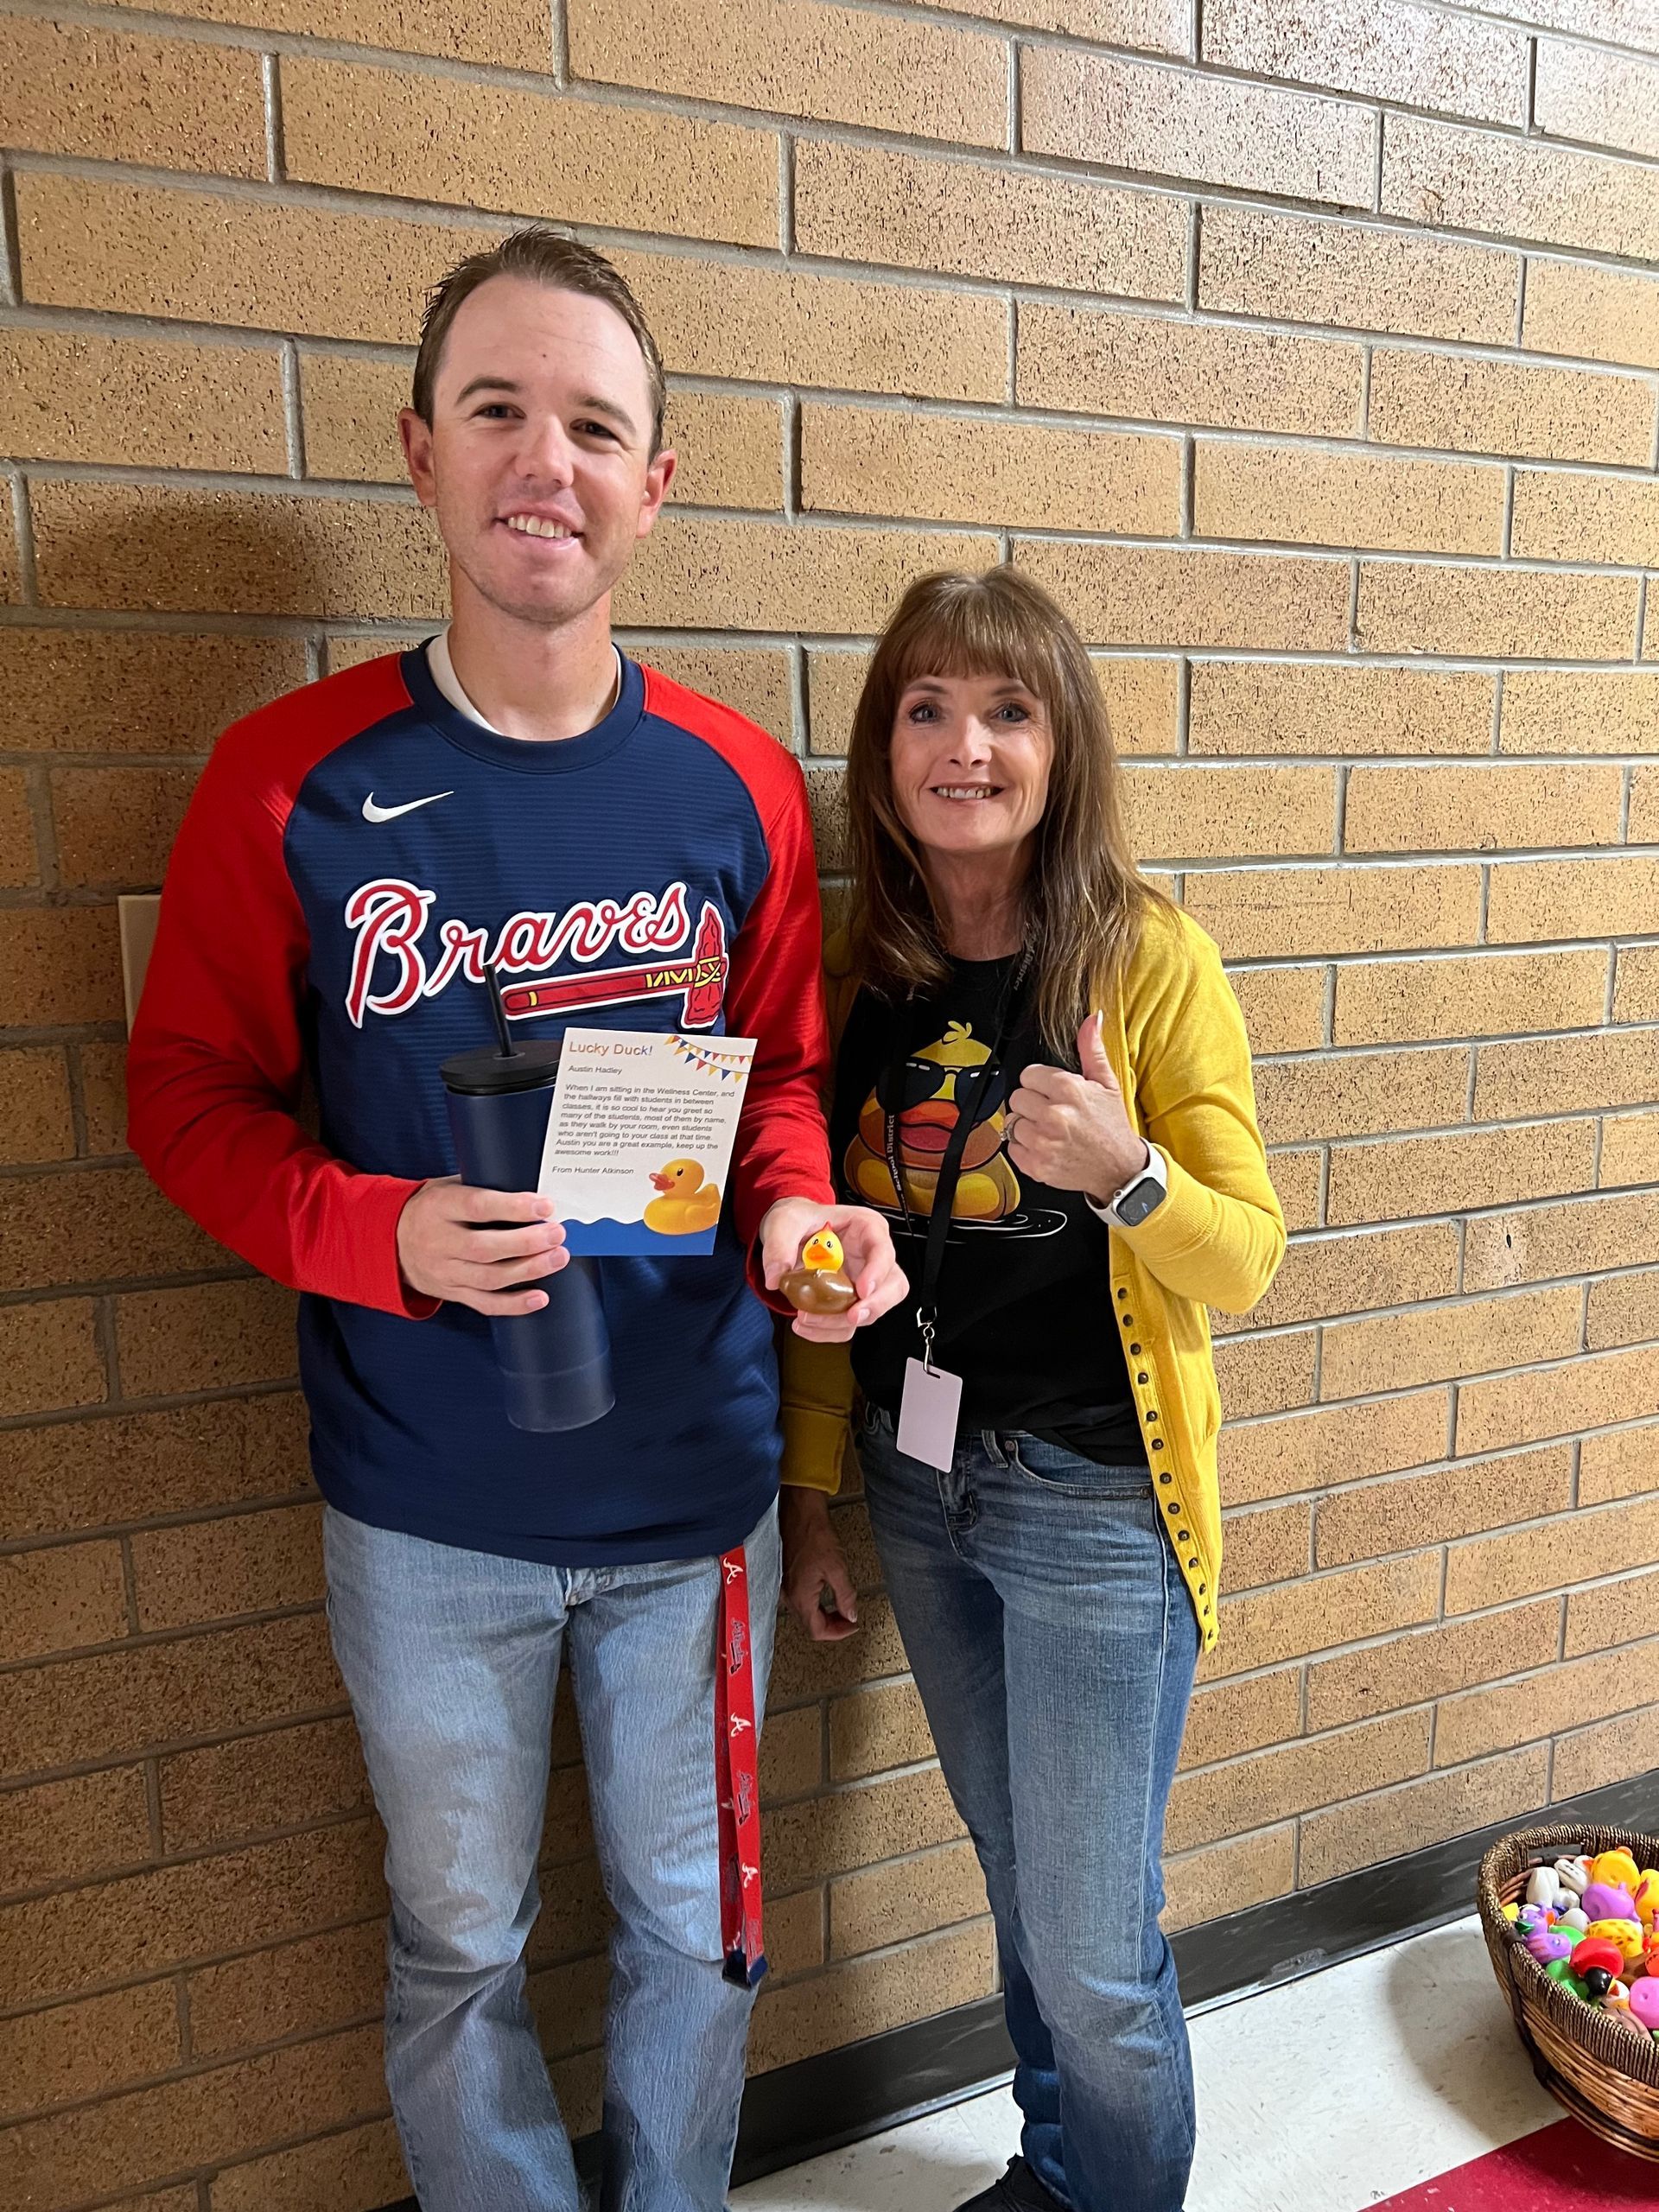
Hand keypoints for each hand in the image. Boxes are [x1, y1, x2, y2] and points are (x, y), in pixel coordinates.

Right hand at [397, 1175, 567, 1314]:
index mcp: (439, 1208)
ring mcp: (445, 1272)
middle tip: (557, 1234)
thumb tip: (531, 1186)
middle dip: (527, 1242)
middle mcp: (439, 1242)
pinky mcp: (452, 1293)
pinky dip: (514, 1304)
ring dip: (528, 1270)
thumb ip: (481, 1187)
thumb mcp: (447, 1188)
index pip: (477, 1207)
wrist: (391, 1242)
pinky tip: (539, 1297)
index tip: (544, 1205)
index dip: (513, 1207)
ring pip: (489, 1278)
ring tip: (557, 1258)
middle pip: (485, 1248)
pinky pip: (485, 1303)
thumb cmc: (431, 1209)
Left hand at [760, 1198, 908, 1340]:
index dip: (878, 1271)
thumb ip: (779, 1246)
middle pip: (892, 1286)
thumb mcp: (785, 1222)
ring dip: (843, 1322)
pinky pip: (848, 1323)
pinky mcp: (849, 1300)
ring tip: (810, 1320)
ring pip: (872, 1310)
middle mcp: (870, 1257)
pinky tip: (807, 1325)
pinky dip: (828, 1330)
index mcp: (866, 1228)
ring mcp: (863, 1281)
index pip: (883, 1249)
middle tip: (852, 1316)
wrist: (790, 1232)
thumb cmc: (799, 1219)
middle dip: (875, 1305)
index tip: (863, 1290)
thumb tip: (777, 1277)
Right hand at [779, 1486, 858, 1642]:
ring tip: (840, 1609)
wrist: (798, 1512)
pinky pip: (799, 1600)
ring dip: (823, 1616)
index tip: (852, 1625)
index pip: (818, 1631)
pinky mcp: (784, 1576)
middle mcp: (789, 1596)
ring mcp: (784, 1587)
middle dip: (832, 1626)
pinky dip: (814, 1604)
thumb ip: (845, 1596)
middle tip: (849, 1618)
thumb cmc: (815, 1534)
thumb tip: (850, 1614)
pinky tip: (825, 1596)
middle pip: (810, 1625)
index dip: (838, 1633)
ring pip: (804, 1614)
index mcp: (801, 1597)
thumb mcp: (837, 1567)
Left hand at [1005, 1013, 1148, 1204]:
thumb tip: (1092, 1019)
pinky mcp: (1037, 1165)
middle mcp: (1053, 1115)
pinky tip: (1046, 1146)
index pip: (1028, 1074)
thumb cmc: (1111, 1126)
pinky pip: (1012, 1147)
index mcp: (1068, 1090)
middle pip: (1017, 1097)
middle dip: (1032, 1103)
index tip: (1052, 1092)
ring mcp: (1043, 1142)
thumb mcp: (1107, 1083)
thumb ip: (1092, 1049)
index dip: (1040, 1083)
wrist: (1119, 1169)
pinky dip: (1025, 1148)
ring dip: (1027, 1126)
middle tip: (1051, 1112)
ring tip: (1050, 1130)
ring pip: (1012, 1122)